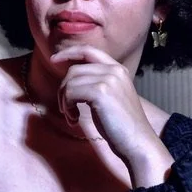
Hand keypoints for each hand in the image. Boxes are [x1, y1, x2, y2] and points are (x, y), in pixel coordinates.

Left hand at [49, 46, 172, 184]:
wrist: (138, 141)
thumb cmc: (122, 126)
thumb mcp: (111, 98)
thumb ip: (97, 84)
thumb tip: (70, 81)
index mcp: (118, 69)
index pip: (89, 50)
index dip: (69, 52)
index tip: (54, 59)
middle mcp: (114, 70)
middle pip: (74, 70)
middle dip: (64, 89)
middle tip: (66, 109)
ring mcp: (108, 79)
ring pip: (70, 82)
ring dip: (65, 101)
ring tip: (72, 117)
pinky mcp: (100, 92)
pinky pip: (71, 93)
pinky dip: (68, 107)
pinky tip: (74, 119)